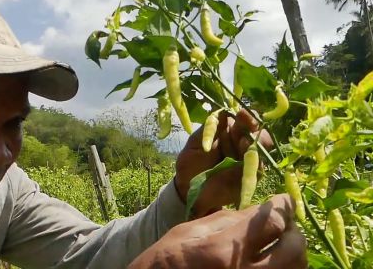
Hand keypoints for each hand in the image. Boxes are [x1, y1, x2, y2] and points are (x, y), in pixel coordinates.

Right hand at [128, 194, 306, 268]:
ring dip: (292, 250)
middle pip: (294, 249)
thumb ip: (227, 220)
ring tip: (278, 240)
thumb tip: (256, 211)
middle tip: (283, 221)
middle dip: (293, 230)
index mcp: (224, 249)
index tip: (284, 200)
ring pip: (295, 268)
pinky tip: (269, 258)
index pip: (273, 222)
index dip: (284, 207)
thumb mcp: (189, 232)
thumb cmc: (166, 259)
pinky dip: (283, 266)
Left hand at [175, 109, 272, 216]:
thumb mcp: (195, 143)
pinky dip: (253, 161)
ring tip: (243, 141)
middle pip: (257, 132)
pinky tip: (245, 157)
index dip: (247, 116)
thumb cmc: (190, 163)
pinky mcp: (249, 178)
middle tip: (242, 129)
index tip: (242, 114)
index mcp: (229, 133)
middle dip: (252, 128)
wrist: (187, 189)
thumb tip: (225, 112)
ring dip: (253, 143)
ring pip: (260, 148)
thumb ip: (210, 129)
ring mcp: (247, 162)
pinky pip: (257, 168)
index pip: (244, 120)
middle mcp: (242, 145)